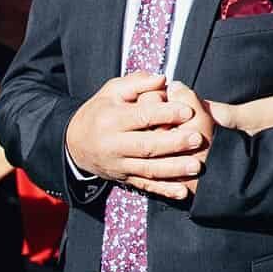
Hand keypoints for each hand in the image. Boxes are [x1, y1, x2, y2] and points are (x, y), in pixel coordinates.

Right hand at [64, 72, 204, 187]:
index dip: (166, 114)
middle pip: (146, 145)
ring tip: (196, 166)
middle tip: (197, 138)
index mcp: (111, 119)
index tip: (188, 110)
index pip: (142, 117)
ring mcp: (119, 165)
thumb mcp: (112, 91)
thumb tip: (162, 79)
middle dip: (174, 143)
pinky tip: (183, 192)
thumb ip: (138, 83)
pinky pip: (146, 186)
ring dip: (174, 170)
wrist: (75, 143)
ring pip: (148, 169)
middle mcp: (113, 145)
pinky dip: (165, 190)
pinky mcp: (124, 178)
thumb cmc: (101, 110)